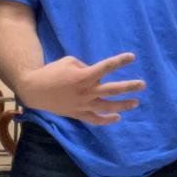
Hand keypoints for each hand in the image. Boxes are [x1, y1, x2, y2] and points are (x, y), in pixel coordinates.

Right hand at [17, 53, 143, 124]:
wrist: (34, 89)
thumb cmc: (52, 72)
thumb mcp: (70, 62)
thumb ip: (87, 68)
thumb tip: (99, 76)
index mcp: (83, 76)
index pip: (106, 67)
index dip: (119, 61)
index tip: (132, 57)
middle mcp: (86, 92)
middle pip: (112, 90)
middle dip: (129, 87)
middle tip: (143, 85)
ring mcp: (82, 105)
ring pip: (107, 107)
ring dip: (123, 105)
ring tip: (136, 102)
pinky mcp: (78, 114)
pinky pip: (95, 120)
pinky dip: (106, 120)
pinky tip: (117, 117)